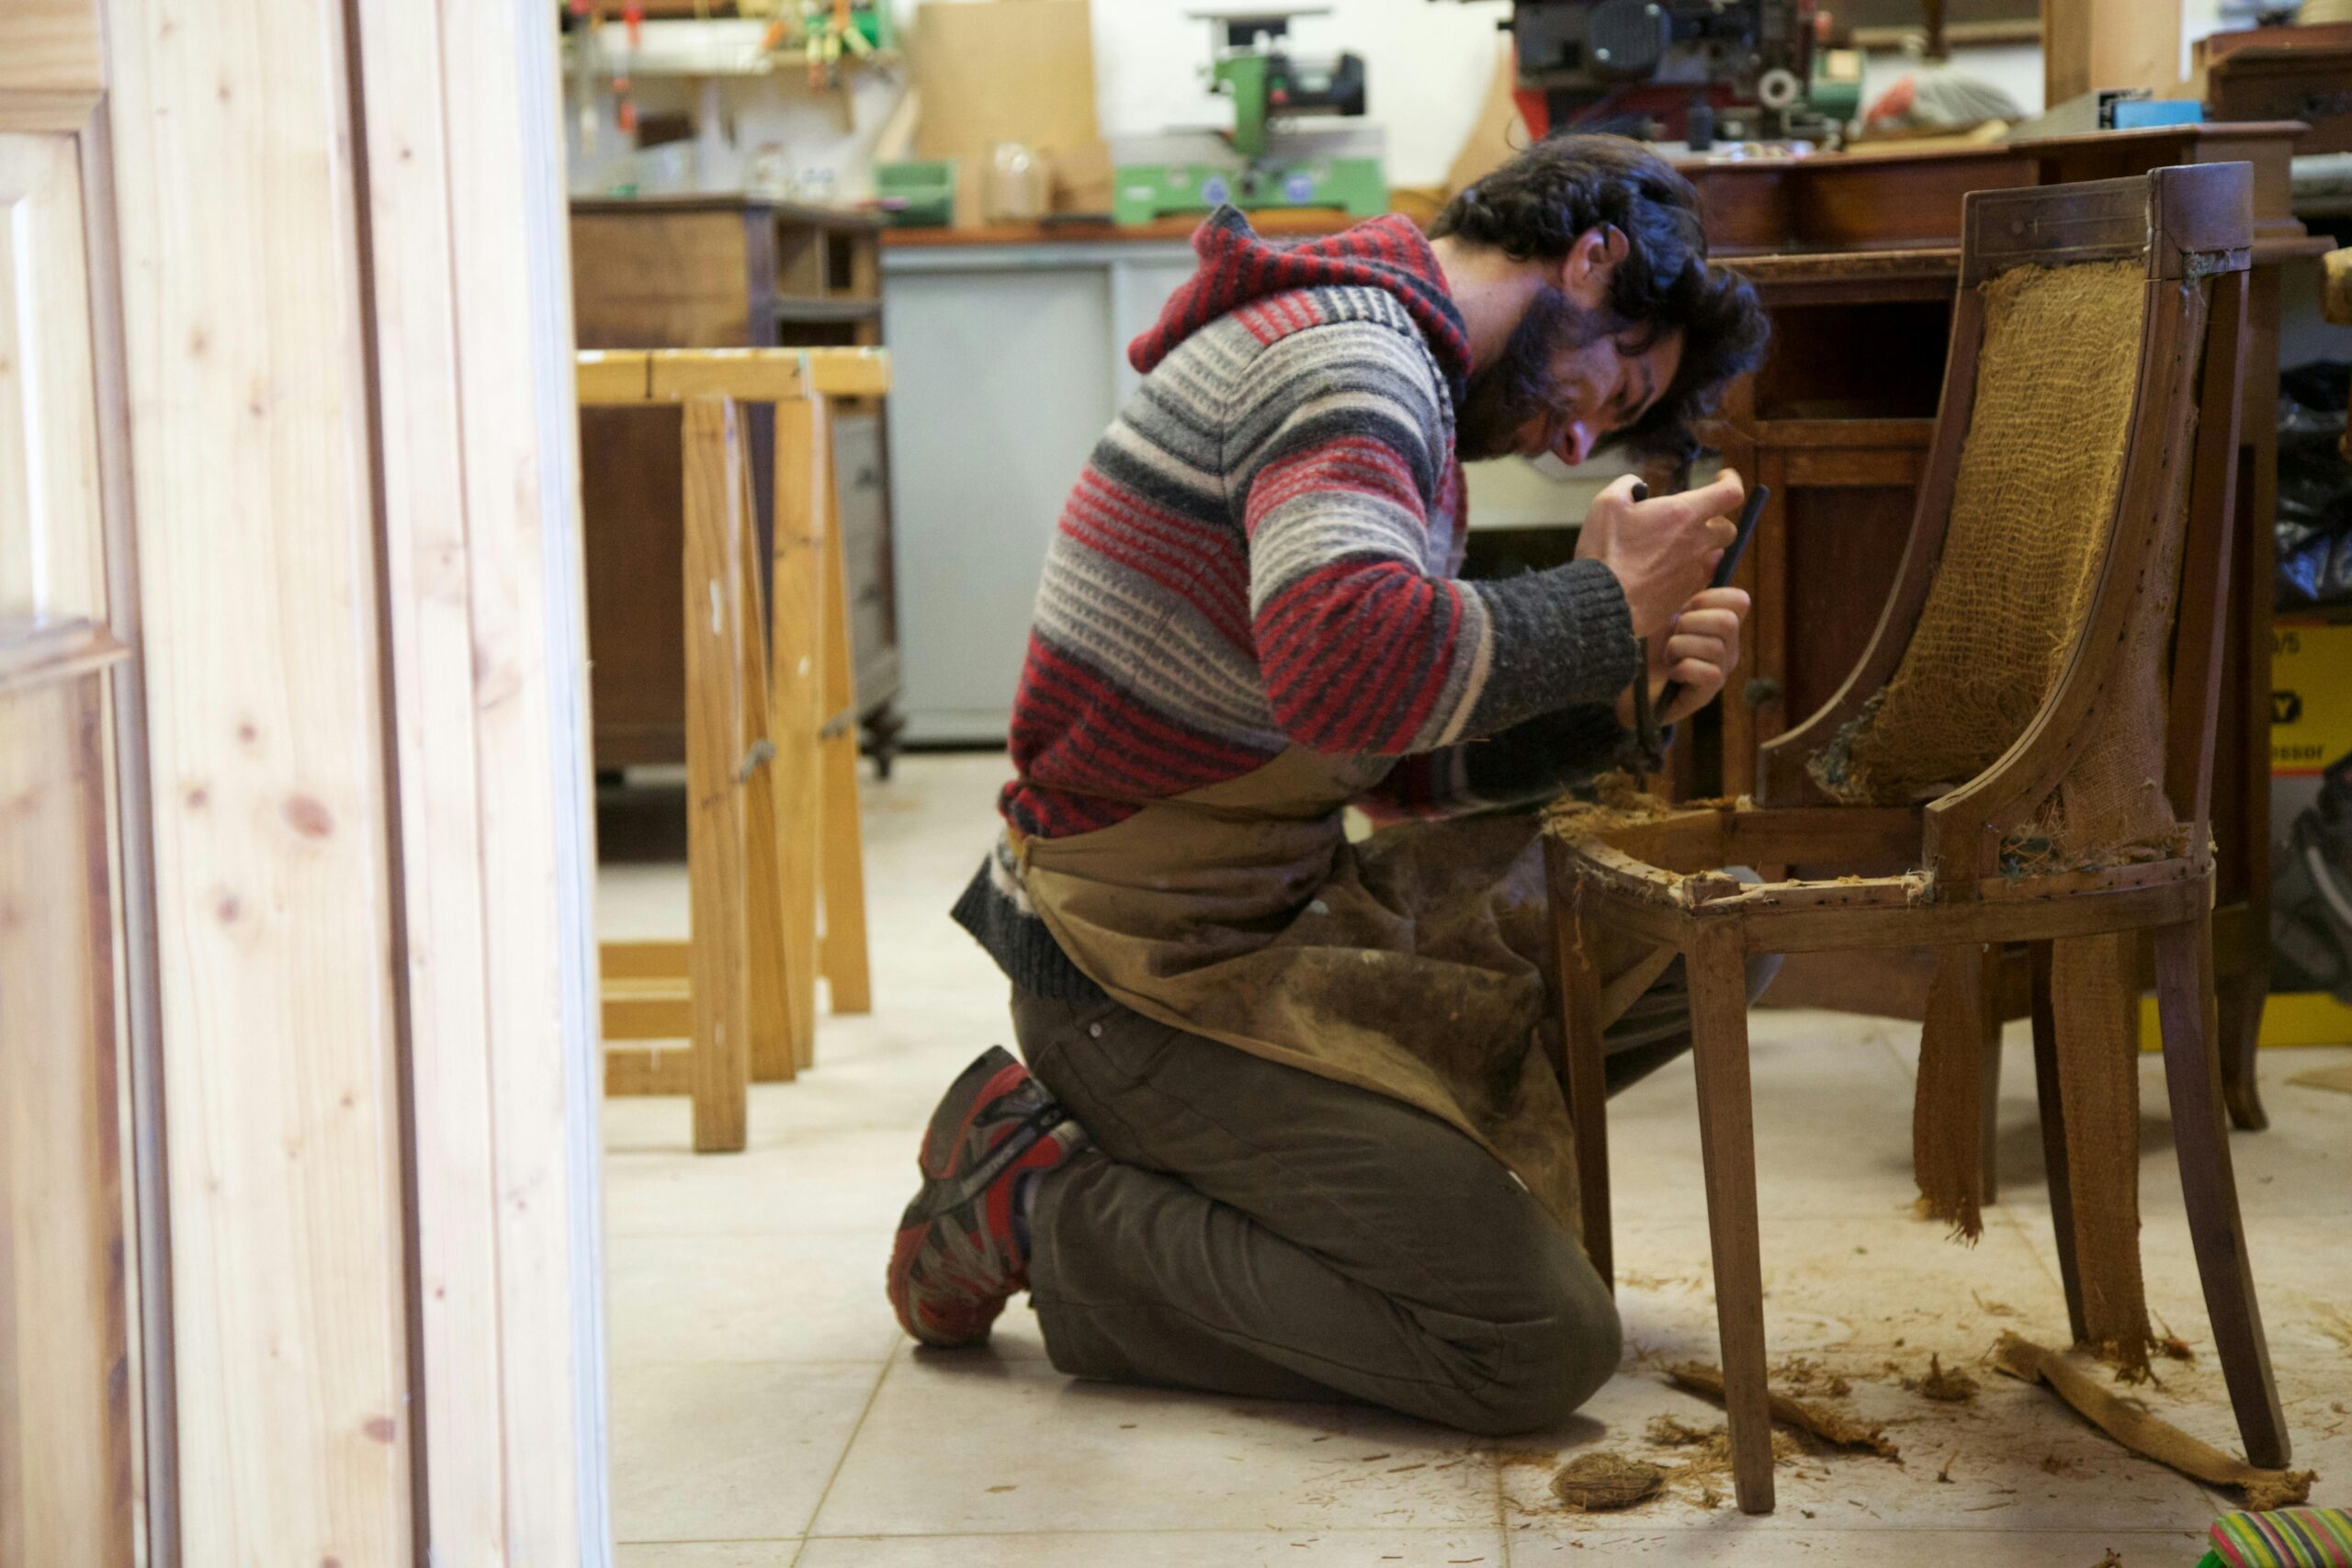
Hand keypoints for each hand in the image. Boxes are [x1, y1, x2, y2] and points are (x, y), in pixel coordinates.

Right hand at [1575, 470, 1744, 638]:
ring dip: (1701, 548)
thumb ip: (1627, 485)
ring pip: (1713, 556)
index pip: (1730, 493)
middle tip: (1694, 520)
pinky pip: (1698, 579)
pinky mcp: (1685, 595)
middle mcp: (1697, 542)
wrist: (1603, 602)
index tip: (1723, 479)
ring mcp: (1693, 572)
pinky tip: (1666, 571)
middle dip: (1716, 521)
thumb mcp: (1607, 504)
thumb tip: (1636, 485)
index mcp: (1683, 514)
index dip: (1731, 482)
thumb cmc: (1606, 551)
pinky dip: (1688, 571)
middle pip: (1728, 529)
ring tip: (1675, 547)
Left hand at [1613, 585, 1749, 729]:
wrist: (1620, 677)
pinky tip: (1671, 672)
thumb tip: (1716, 549)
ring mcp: (1720, 671)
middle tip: (1672, 632)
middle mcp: (1728, 647)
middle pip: (1729, 622)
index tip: (1684, 606)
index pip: (1740, 601)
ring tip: (1666, 655)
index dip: (1709, 598)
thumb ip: (1691, 579)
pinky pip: (1708, 673)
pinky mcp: (1707, 694)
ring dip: (1679, 647)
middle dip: (1691, 623)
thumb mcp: (1666, 604)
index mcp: (1721, 622)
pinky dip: (1683, 668)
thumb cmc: (1644, 639)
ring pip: (1715, 647)